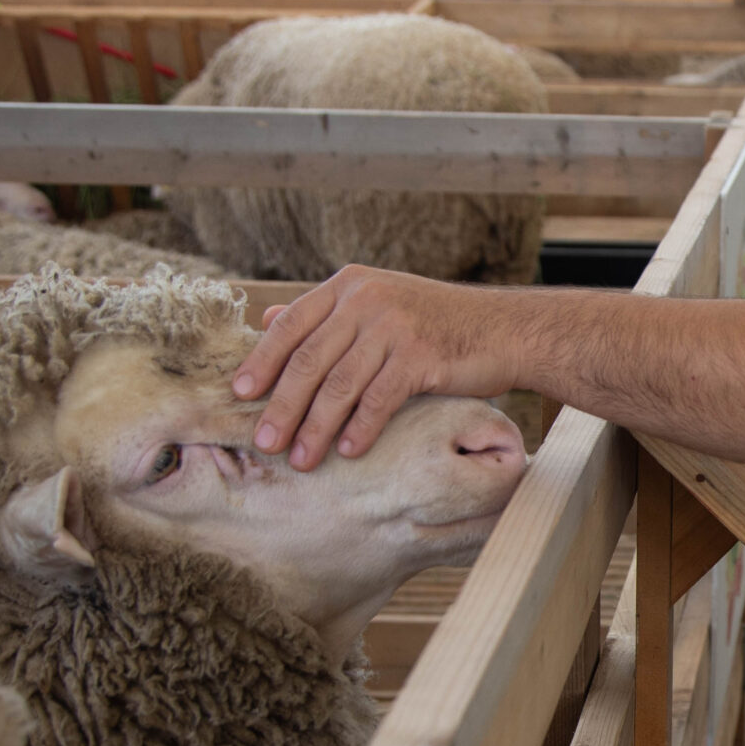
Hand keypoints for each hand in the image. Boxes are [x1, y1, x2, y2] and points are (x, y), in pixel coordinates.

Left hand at [231, 266, 506, 468]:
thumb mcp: (379, 304)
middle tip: (264, 442)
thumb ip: (327, 314)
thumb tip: (267, 319)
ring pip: (339, 385)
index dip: (261, 361)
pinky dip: (361, 429)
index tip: (240, 395)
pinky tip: (350, 452)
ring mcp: (394, 326)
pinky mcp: (420, 355)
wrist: (504, 330)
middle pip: (309, 360)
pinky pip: (378, 399)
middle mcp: (367, 300)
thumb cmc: (438, 324)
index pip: (290, 324)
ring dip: (316, 428)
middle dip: (282, 406)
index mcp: (349, 285)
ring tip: (300, 460)